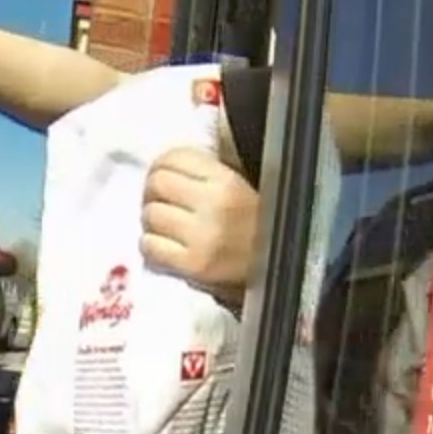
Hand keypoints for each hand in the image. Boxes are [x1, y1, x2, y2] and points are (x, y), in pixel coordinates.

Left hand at [141, 147, 259, 303]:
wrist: (282, 275)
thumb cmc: (259, 231)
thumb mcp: (242, 188)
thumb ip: (207, 175)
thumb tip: (165, 166)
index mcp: (229, 180)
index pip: (174, 158)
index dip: (162, 166)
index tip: (165, 178)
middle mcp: (215, 203)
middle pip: (157, 183)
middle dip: (153, 194)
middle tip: (161, 205)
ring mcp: (203, 235)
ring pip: (150, 215)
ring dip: (151, 223)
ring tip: (165, 231)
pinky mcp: (194, 265)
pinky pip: (150, 246)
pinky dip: (151, 248)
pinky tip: (165, 251)